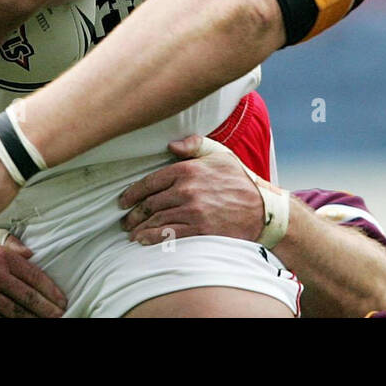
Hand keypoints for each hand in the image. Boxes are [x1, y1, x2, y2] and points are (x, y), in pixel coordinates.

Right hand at [0, 233, 66, 317]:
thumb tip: (31, 253)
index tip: (62, 300)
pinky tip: (23, 325)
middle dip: (48, 309)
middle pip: (29, 297)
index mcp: (0, 256)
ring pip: (17, 313)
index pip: (34, 276)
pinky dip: (13, 325)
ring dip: (33, 319)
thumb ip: (9, 246)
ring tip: (46, 321)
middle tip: (61, 315)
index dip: (51, 291)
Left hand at [118, 135, 264, 244]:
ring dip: (139, 228)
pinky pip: (168, 235)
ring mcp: (192, 211)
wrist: (261, 209)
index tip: (123, 201)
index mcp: (188, 169)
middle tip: (126, 221)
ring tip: (132, 233)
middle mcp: (187, 190)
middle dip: (134, 214)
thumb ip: (194, 145)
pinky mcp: (199, 230)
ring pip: (156, 220)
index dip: (132, 193)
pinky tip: (143, 240)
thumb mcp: (220, 154)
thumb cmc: (239, 180)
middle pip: (150, 203)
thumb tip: (170, 145)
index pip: (150, 181)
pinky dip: (152, 238)